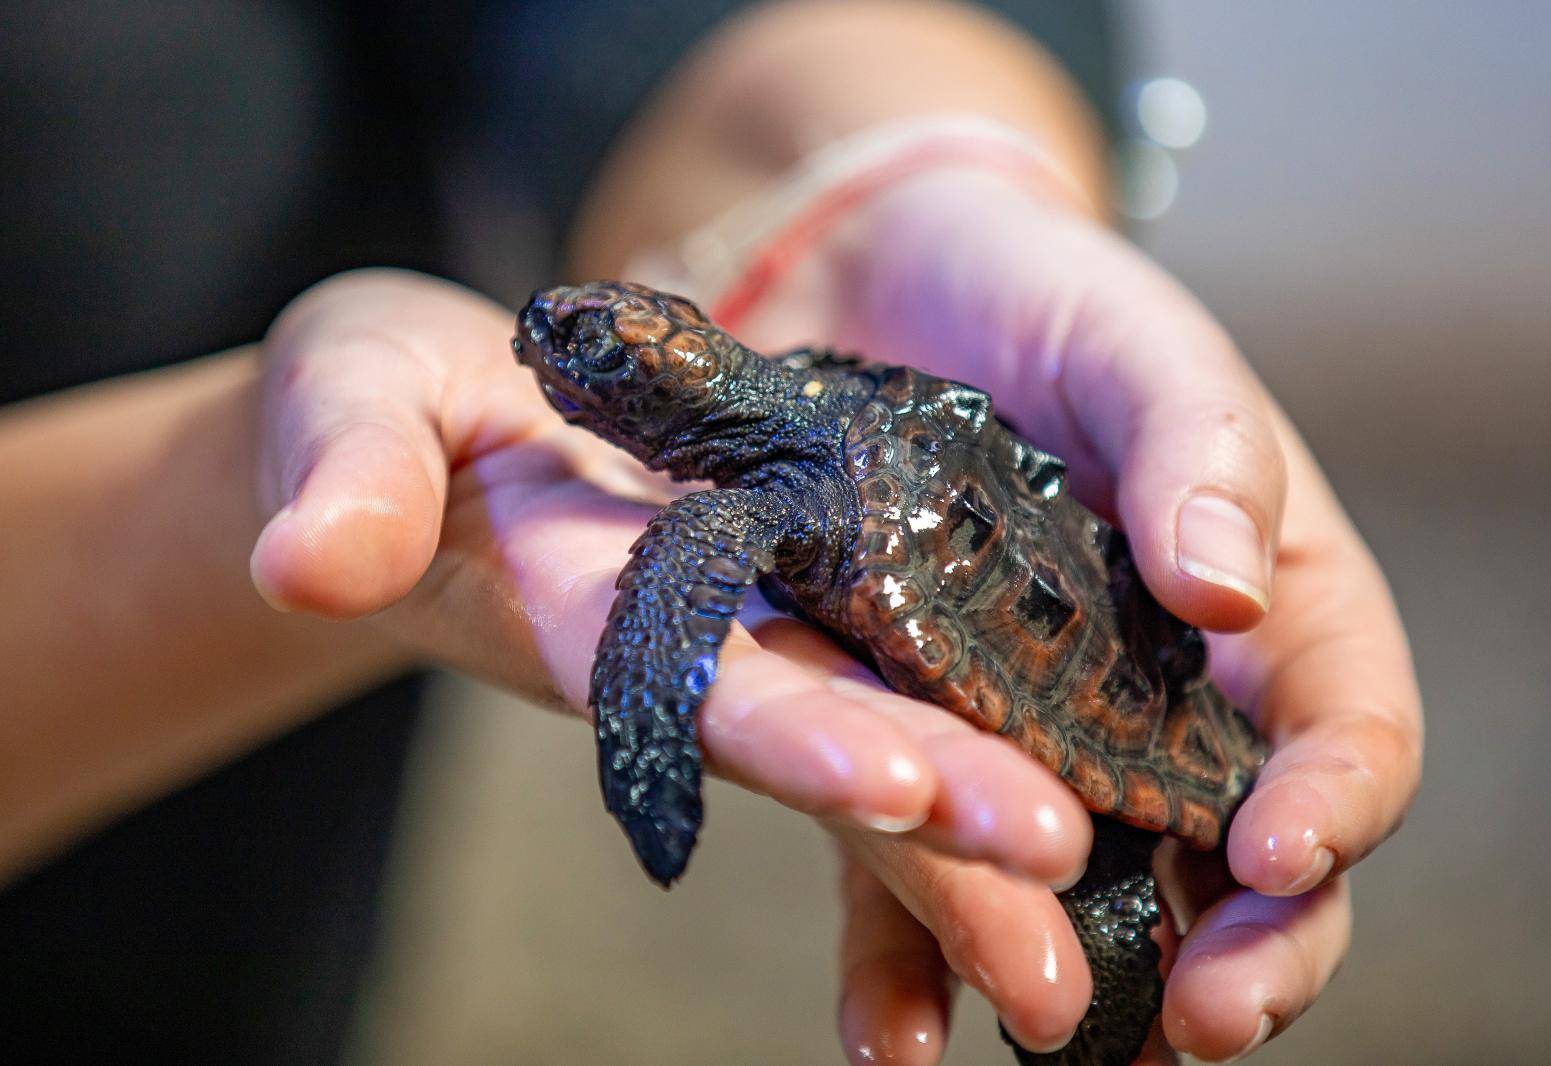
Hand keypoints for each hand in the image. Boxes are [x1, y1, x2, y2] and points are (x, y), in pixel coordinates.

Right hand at [247, 267, 1097, 901]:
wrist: (436, 427)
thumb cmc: (380, 407)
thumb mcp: (352, 400)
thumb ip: (349, 470)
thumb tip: (309, 558)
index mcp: (584, 604)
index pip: (688, 678)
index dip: (778, 729)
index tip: (887, 780)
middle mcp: (685, 644)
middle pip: (819, 730)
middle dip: (929, 808)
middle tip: (1058, 870)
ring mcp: (744, 633)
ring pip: (881, 721)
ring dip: (977, 807)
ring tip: (1098, 878)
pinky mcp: (792, 601)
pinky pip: (893, 668)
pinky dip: (977, 724)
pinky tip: (1090, 780)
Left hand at [724, 169, 1422, 1061]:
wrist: (880, 284)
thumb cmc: (1046, 303)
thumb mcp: (1140, 349)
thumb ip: (1201, 451)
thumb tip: (1231, 591)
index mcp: (1264, 614)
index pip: (1344, 734)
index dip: (1332, 805)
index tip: (1279, 853)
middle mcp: (1159, 701)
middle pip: (1228, 860)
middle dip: (1230, 953)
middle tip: (1194, 1023)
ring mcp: (1030, 735)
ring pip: (1075, 889)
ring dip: (1067, 977)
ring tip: (1051, 1038)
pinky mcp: (903, 739)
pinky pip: (912, 860)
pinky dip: (904, 953)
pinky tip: (887, 1033)